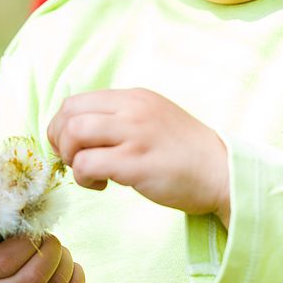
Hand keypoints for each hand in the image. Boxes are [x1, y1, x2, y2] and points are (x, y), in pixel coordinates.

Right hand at [0, 235, 84, 282]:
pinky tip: (70, 266)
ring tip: (59, 251)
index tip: (33, 230)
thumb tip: (38, 214)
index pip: (8, 260)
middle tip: (51, 239)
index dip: (29, 240)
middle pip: (36, 278)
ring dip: (66, 261)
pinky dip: (77, 278)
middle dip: (53, 249)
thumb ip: (8, 227)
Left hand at [48, 88, 229, 225]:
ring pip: (74, 134)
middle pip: (69, 114)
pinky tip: (103, 185)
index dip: (63, 125)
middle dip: (59, 141)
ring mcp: (135, 133)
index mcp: (134, 97)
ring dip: (71, 158)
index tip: (72, 147)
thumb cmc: (185, 151)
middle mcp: (132, 108)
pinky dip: (84, 178)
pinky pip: (87, 164)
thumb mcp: (153, 118)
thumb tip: (80, 131)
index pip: (76, 101)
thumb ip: (121, 118)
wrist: (222, 172)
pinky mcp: (137, 162)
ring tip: (89, 173)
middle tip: (75, 160)